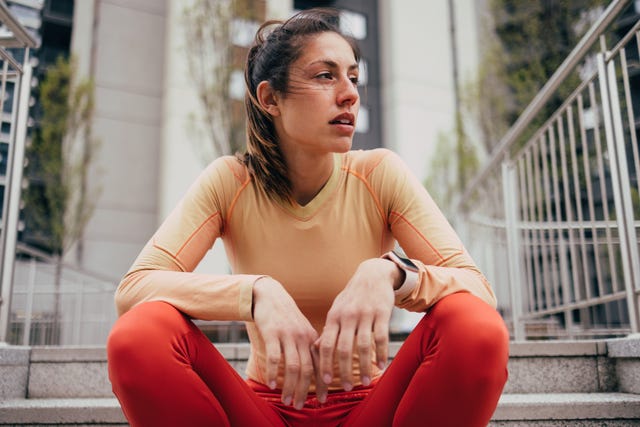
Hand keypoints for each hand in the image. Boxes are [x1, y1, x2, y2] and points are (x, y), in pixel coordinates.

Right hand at [252, 277, 317, 409]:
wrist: (269, 295)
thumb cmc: (286, 317)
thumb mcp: (302, 330)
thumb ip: (309, 347)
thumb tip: (317, 371)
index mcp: (312, 338)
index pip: (321, 365)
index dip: (323, 384)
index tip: (322, 400)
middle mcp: (303, 337)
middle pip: (308, 369)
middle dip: (305, 391)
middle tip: (300, 406)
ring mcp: (288, 335)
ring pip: (293, 366)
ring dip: (290, 386)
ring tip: (287, 401)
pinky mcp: (272, 333)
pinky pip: (274, 357)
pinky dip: (274, 373)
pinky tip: (272, 385)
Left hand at [316, 258, 397, 394]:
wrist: (372, 274)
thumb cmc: (352, 296)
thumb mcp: (337, 310)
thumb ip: (329, 329)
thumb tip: (317, 349)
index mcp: (334, 317)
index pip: (326, 345)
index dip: (325, 364)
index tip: (326, 382)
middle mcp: (348, 317)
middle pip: (343, 348)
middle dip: (344, 371)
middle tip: (346, 388)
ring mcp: (365, 315)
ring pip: (363, 345)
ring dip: (365, 366)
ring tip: (366, 382)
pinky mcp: (382, 313)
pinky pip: (382, 337)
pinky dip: (381, 353)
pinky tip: (382, 365)